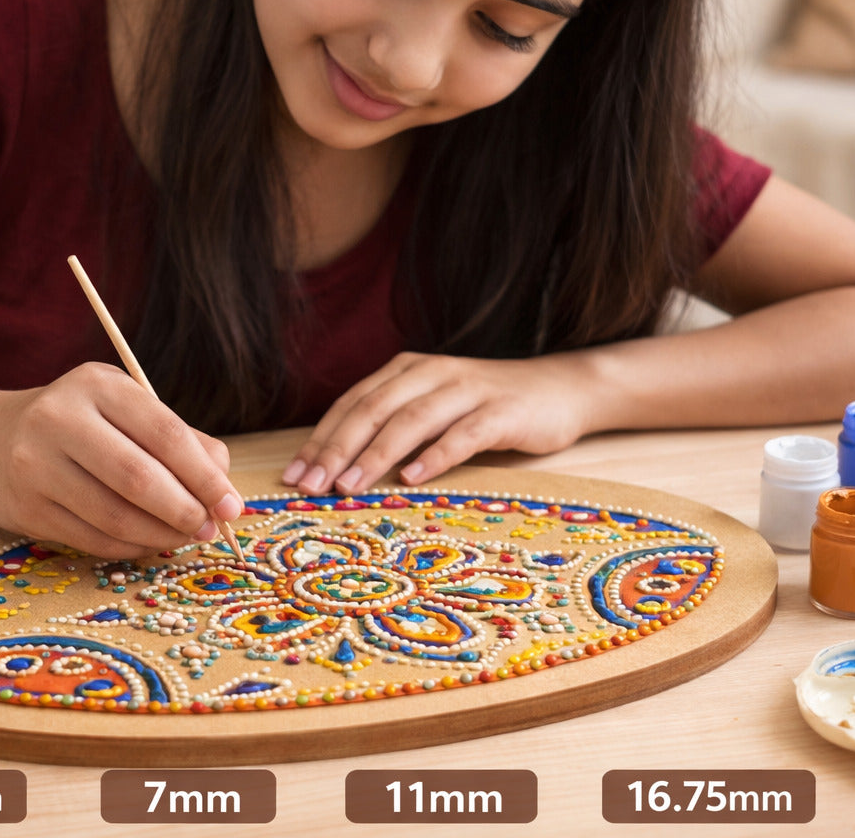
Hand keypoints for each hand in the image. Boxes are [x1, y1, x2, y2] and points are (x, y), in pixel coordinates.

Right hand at [0, 362, 242, 559]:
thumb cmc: (78, 425)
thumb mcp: (124, 410)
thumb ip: (180, 440)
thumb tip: (223, 484)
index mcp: (98, 385)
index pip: (165, 433)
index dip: (205, 475)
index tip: (233, 504)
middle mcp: (60, 419)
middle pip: (139, 477)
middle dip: (186, 510)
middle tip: (211, 528)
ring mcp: (35, 465)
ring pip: (115, 515)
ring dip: (161, 535)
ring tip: (184, 537)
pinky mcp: (25, 507)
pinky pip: (92, 539)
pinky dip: (131, 547)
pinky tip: (149, 543)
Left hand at [281, 352, 597, 495]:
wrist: (560, 389)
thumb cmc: (485, 406)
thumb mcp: (433, 406)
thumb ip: (393, 426)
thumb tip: (338, 467)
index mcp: (408, 370)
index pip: (354, 403)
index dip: (321, 437)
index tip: (294, 474)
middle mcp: (432, 373)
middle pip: (374, 409)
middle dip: (338, 448)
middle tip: (311, 485)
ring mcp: (468, 390)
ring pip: (412, 420)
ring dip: (376, 454)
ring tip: (350, 486)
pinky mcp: (502, 412)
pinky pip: (462, 434)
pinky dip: (434, 455)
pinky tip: (412, 478)